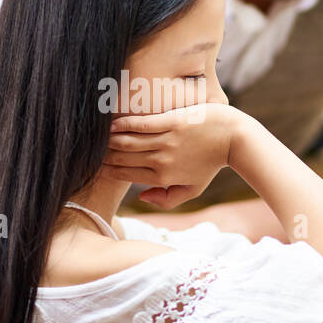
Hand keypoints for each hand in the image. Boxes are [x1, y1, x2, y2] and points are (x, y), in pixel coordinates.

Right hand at [103, 103, 244, 208]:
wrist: (233, 139)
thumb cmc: (212, 164)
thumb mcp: (193, 189)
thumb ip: (167, 199)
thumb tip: (142, 197)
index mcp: (163, 178)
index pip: (126, 174)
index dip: (107, 170)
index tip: (95, 165)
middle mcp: (161, 161)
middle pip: (122, 157)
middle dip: (103, 155)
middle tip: (89, 150)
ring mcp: (166, 141)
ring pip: (127, 141)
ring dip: (108, 139)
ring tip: (96, 136)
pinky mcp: (172, 122)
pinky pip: (141, 124)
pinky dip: (123, 124)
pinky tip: (111, 123)